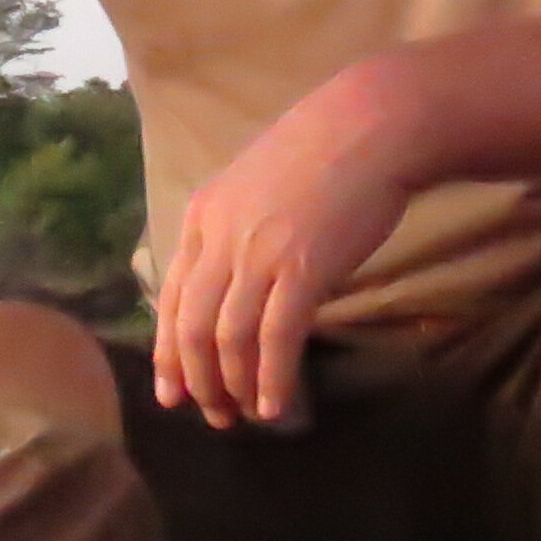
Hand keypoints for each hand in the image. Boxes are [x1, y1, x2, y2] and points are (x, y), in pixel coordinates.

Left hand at [152, 56, 428, 429]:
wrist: (372, 125)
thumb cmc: (323, 153)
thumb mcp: (254, 186)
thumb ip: (234, 231)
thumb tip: (233, 283)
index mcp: (201, 217)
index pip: (170, 299)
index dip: (168, 353)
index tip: (171, 392)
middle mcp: (219, 239)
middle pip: (191, 327)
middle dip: (197, 381)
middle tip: (213, 414)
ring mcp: (259, 254)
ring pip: (228, 338)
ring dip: (233, 386)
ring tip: (246, 415)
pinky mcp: (303, 268)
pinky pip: (275, 337)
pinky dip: (272, 378)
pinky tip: (275, 405)